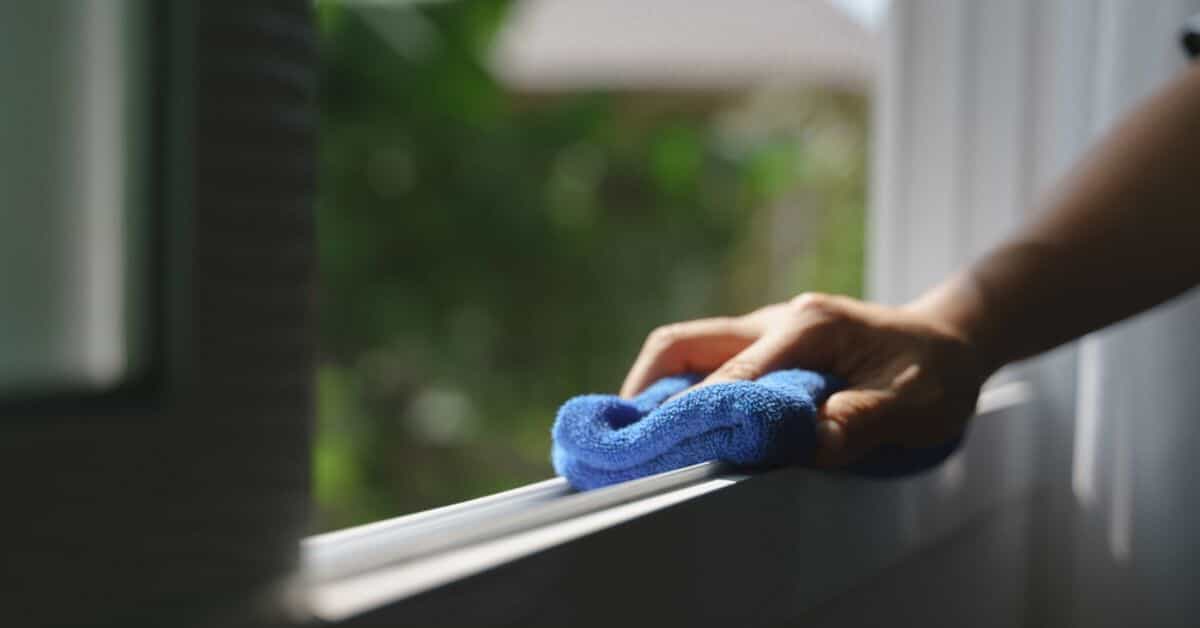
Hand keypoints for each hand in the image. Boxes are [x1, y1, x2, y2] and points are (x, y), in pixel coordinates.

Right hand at [619, 293, 994, 466]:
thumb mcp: (913, 401)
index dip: (696, 415)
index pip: (732, 373)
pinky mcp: (764, 348)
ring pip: (688, 351)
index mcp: (807, 326)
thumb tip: (811, 445)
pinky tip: (675, 429)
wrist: (951, 340)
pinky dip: (681, 394)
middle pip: (683, 344)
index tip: (664, 454)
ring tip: (636, 440)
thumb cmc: (935, 371)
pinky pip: (707, 364)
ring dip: (657, 392)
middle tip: (623, 441)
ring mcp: (765, 332)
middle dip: (643, 390)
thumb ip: (861, 420)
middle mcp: (774, 321)